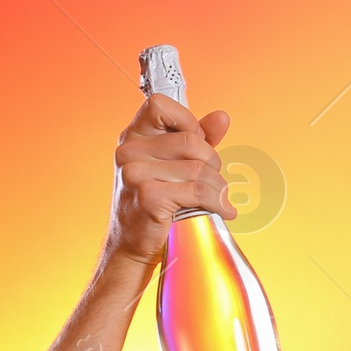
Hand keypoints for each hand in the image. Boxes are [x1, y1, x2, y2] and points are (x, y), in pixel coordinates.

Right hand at [105, 95, 233, 268]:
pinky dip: (217, 202)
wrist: (132, 245)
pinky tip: (222, 210)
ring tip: (218, 199)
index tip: (198, 142)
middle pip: (190, 141)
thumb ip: (197, 139)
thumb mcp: (173, 165)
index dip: (187, 121)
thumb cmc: (156, 203)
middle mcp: (128, 151)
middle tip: (213, 181)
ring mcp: (135, 173)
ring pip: (198, 168)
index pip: (159, 104)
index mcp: (132, 136)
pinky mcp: (148, 197)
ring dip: (218, 186)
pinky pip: (198, 191)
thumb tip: (222, 117)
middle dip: (212, 162)